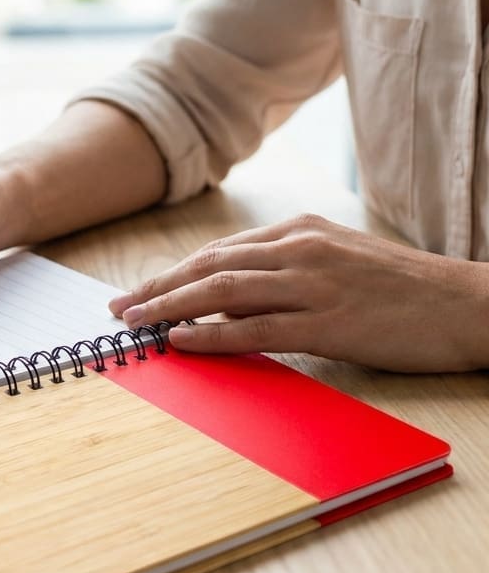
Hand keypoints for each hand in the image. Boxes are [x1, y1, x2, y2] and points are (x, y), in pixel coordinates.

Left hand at [108, 213, 488, 371]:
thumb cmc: (401, 287)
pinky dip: (211, 333)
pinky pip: (255, 328)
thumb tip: (231, 288)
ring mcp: (313, 284)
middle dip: (157, 287)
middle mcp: (299, 249)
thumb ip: (286, 266)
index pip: (218, 252)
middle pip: (209, 266)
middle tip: (118, 308)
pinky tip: (181, 340)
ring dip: (170, 307)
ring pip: (222, 291)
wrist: (468, 304)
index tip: (138, 290)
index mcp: (298, 231)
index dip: (171, 272)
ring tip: (134, 324)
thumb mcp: (337, 257)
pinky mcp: (328, 322)